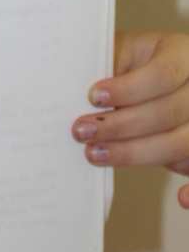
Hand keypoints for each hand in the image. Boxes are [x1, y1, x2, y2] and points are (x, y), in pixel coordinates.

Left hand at [72, 31, 188, 207]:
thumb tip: (73, 88)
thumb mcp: (126, 51)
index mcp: (182, 55)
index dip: (128, 89)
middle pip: (167, 112)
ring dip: (136, 154)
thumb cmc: (135, 63)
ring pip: (180, 143)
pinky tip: (180, 199)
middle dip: (121, 126)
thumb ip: (110, 66)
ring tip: (95, 154)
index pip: (162, 74)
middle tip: (82, 131)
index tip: (93, 97)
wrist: (160, 74)